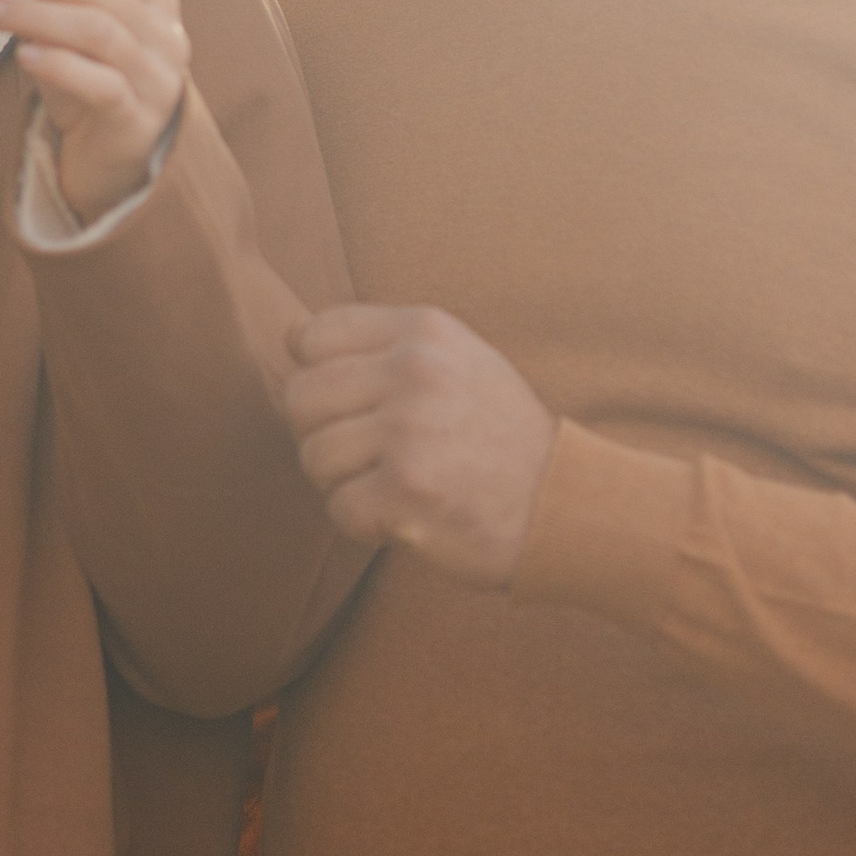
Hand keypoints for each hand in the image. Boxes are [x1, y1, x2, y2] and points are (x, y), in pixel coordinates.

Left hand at [0, 0, 191, 222]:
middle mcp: (163, 29)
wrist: (114, 164)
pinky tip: (22, 56)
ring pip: (98, 28)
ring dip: (34, 13)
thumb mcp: (64, 25)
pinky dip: (59, 65)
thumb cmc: (86, 82)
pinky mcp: (139, 120)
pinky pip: (102, 85)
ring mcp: (157, 76)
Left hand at [282, 303, 558, 585]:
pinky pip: (338, 508)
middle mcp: (415, 371)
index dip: (316, 378)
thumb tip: (292, 336)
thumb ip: (384, 345)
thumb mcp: (457, 361)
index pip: (312, 336)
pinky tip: (404, 516)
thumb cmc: (498, 437)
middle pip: (300, 399)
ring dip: (343, 484)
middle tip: (368, 458)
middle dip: (322, 437)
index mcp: (423, 331)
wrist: (564, 505)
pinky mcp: (407, 490)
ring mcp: (411, 430)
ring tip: (391, 486)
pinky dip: (363, 524)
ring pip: (313, 456)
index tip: (352, 407)